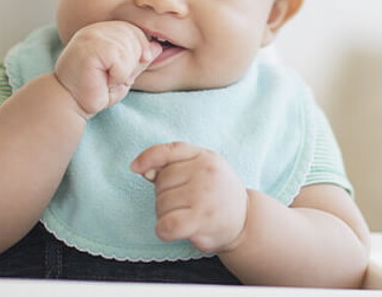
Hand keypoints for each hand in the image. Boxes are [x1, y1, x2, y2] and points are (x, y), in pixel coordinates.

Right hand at [54, 21, 161, 117]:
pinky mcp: (89, 47)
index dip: (140, 50)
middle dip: (132, 63)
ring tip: (107, 79)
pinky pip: (121, 60)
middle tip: (113, 78)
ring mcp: (91, 36)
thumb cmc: (95, 90)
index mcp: (103, 31)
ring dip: (124, 72)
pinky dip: (118, 76)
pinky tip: (103, 80)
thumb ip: (139, 60)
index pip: (135, 30)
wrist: (70, 104)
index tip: (126, 72)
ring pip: (130, 50)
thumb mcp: (124, 73)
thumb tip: (157, 46)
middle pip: (136, 37)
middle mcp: (96, 29)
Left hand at [130, 142, 248, 253]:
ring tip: (187, 214)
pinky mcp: (201, 218)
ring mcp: (203, 194)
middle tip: (185, 202)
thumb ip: (174, 167)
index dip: (148, 157)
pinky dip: (164, 230)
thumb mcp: (203, 171)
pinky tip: (176, 229)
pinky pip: (165, 225)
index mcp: (205, 156)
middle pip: (161, 182)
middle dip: (165, 195)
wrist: (246, 219)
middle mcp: (206, 171)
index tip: (134, 167)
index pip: (170, 150)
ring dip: (166, 214)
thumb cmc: (218, 194)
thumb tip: (143, 169)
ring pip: (160, 204)